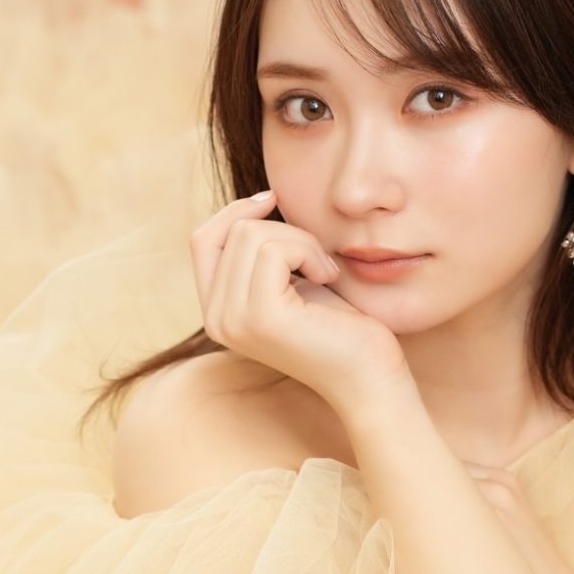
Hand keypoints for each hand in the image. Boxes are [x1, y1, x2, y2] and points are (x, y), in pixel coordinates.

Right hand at [189, 191, 407, 412]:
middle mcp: (216, 320)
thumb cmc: (340, 325)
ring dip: (301, 241)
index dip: (235, 211)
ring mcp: (234, 321)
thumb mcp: (291, 279)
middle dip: (284, 230)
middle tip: (320, 261)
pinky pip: (275, 249)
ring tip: (325, 271)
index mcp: (217, 312)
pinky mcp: (261, 316)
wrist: (370, 373)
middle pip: (232, 232)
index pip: (203, 240)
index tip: (273, 200)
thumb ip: (261, 253)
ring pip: (252, 235)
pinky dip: (308, 252)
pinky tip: (327, 276)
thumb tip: (256, 201)